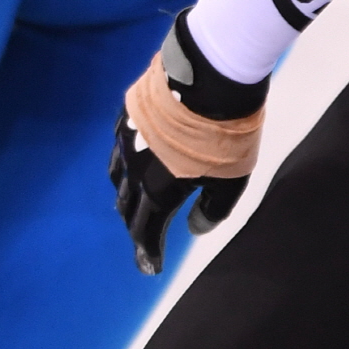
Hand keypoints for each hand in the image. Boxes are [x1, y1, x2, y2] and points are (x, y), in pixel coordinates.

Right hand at [109, 115, 248, 273]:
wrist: (209, 79)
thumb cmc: (225, 137)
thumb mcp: (229, 182)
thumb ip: (212, 210)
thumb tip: (195, 230)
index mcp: (157, 191)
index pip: (146, 230)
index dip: (148, 251)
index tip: (152, 268)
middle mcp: (134, 170)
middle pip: (127, 207)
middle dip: (135, 227)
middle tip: (144, 239)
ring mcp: (127, 141)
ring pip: (118, 178)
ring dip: (125, 196)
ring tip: (134, 203)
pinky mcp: (128, 116)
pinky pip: (119, 149)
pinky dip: (124, 166)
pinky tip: (133, 162)